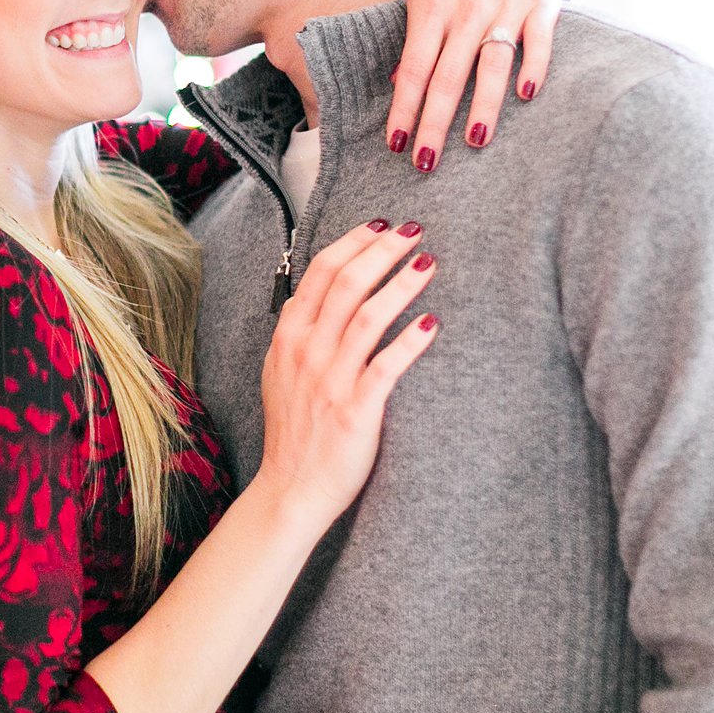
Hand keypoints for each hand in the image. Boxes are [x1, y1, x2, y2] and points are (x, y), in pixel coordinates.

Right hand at [254, 219, 441, 530]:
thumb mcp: (281, 371)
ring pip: (369, 315)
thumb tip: (317, 293)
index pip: (320, 272)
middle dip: (383, 250)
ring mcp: (330, 379)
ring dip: (402, 283)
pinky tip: (432, 323)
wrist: (292, 487)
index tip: (380, 225)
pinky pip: (387, 365)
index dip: (353, 242)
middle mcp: (306, 351)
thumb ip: (298, 332)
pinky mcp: (356, 408)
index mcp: (288, 336)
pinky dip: (410, 340)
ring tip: (429, 263)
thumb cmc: (294, 429)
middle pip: (347, 282)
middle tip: (414, 231)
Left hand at [389, 0, 560, 170]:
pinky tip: (524, 96)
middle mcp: (467, 9)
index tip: (395, 143)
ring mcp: (506, 6)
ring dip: (482, 106)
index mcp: (430, 5)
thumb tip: (395, 82)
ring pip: (491, 66)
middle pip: (447, 78)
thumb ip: (413, 31)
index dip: (403, 108)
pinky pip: (538, 43)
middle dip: (434, 123)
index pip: (412, 69)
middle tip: (424, 163)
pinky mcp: (543, 3)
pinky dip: (533, 68)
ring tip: (473, 141)